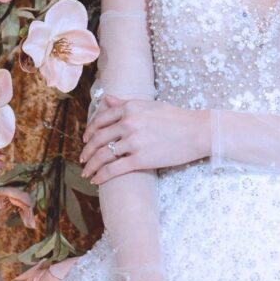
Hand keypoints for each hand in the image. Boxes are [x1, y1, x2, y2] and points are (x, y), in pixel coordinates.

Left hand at [79, 96, 210, 184]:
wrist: (196, 131)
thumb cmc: (175, 118)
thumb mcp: (149, 105)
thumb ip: (125, 103)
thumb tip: (107, 100)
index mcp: (130, 108)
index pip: (100, 120)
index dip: (89, 132)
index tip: (85, 140)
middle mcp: (129, 123)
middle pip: (98, 139)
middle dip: (87, 151)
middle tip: (83, 159)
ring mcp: (134, 142)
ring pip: (103, 155)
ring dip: (91, 166)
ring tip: (87, 172)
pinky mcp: (140, 159)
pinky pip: (114, 169)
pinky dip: (102, 176)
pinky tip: (97, 180)